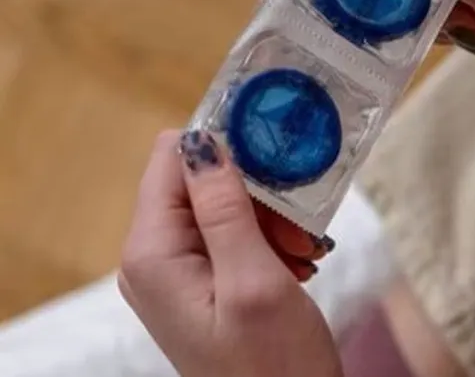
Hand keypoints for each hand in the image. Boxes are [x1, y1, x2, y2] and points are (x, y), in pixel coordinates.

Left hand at [118, 130, 341, 376]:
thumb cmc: (274, 366)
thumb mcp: (254, 281)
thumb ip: (224, 209)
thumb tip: (201, 140)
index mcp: (152, 254)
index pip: (172, 158)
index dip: (225, 146)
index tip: (278, 157)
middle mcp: (153, 259)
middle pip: (199, 182)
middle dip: (256, 193)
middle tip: (300, 228)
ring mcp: (175, 274)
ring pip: (222, 207)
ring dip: (270, 220)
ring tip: (303, 252)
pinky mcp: (200, 286)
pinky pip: (230, 237)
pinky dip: (268, 241)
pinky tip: (296, 264)